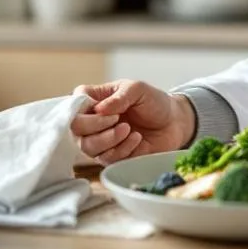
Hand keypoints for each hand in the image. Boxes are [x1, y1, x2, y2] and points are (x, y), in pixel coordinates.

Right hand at [71, 80, 196, 164]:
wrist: (175, 122)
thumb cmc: (154, 102)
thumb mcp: (137, 90)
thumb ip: (119, 97)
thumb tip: (100, 109)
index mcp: (95, 101)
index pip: (73, 106)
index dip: (82, 111)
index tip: (103, 109)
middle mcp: (93, 122)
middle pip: (75, 130)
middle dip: (96, 126)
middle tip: (118, 119)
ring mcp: (101, 141)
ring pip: (88, 148)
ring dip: (110, 139)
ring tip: (128, 129)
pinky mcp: (112, 157)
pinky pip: (107, 159)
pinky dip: (123, 149)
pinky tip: (137, 138)